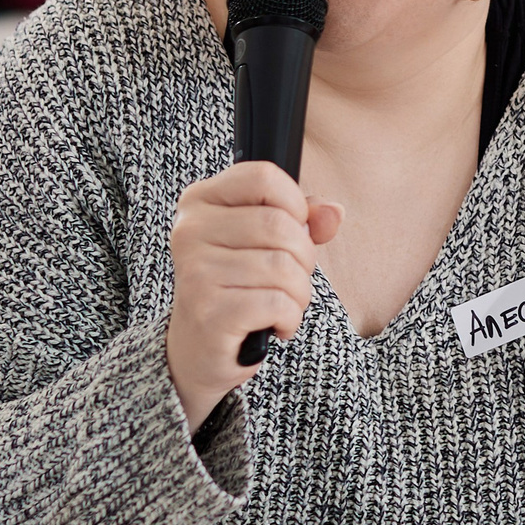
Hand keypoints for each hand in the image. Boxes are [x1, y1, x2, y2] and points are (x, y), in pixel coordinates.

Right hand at [165, 161, 342, 428]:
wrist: (198, 348)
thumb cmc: (236, 285)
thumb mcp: (263, 241)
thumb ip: (302, 219)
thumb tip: (333, 213)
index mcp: (200, 201)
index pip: (264, 176)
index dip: (295, 203)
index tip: (293, 228)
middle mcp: (190, 231)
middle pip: (280, 225)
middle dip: (303, 257)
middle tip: (290, 278)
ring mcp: (196, 271)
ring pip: (283, 267)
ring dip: (299, 293)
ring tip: (281, 305)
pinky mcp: (209, 312)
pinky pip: (278, 303)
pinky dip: (290, 318)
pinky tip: (276, 325)